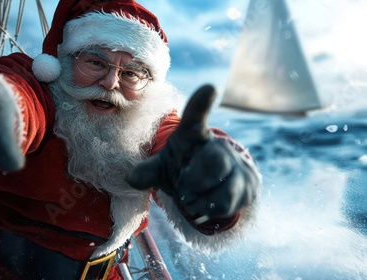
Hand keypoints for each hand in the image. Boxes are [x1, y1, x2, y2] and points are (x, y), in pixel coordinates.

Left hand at [126, 85, 258, 220]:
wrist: (216, 186)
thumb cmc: (185, 169)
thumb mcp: (163, 169)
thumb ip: (148, 172)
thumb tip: (131, 178)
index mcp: (193, 136)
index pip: (196, 118)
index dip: (201, 104)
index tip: (209, 88)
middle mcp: (217, 145)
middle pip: (213, 160)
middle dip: (195, 180)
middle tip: (183, 189)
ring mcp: (234, 165)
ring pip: (221, 184)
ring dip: (199, 198)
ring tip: (190, 197)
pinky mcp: (245, 185)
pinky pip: (227, 202)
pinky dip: (208, 208)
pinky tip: (203, 204)